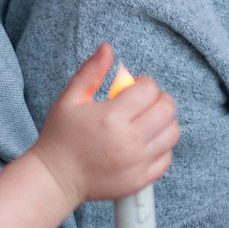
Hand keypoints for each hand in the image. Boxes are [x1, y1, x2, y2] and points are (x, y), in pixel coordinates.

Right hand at [29, 44, 178, 204]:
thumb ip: (91, 71)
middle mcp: (128, 141)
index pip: (149, 89)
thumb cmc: (60, 136)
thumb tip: (107, 47)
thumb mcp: (70, 99)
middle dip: (158, 99)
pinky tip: (145, 142)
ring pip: (173, 133)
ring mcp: (137, 163)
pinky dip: (162, 146)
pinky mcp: (140, 180)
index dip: (144, 83)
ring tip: (146, 121)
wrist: (55, 178)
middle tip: (143, 102)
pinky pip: (167, 157)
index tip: (134, 87)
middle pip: (167, 109)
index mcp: (111, 117)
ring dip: (164, 122)